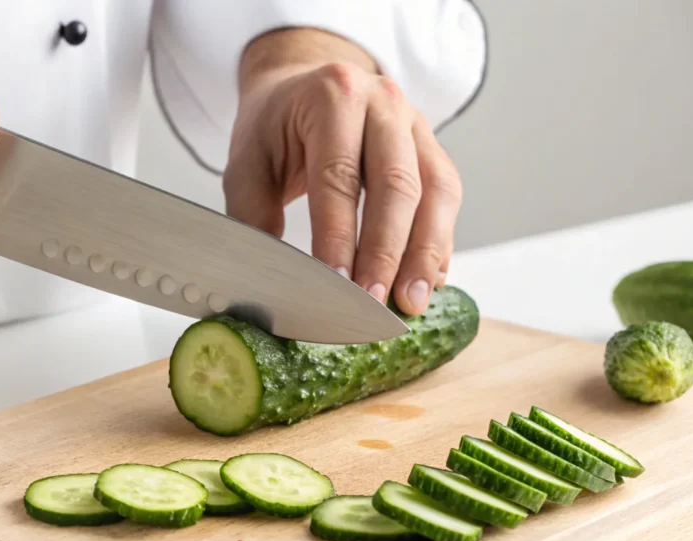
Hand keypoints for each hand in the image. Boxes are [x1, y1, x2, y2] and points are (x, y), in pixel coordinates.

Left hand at [224, 29, 461, 315]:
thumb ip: (252, 216)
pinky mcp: (432, 148)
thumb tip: (270, 279)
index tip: (335, 286)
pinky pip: (446, 197)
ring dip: (425, 253)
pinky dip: (439, 243)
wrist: (303, 85)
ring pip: (436, 192)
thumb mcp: (246, 163)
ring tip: (411, 302)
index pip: (338, 177)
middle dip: (386, 253)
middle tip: (374, 303)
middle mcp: (383, 103)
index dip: (339, 237)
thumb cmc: (275, 126)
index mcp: (332, 96)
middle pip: (397, 185)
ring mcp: (416, 124)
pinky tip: (427, 280)